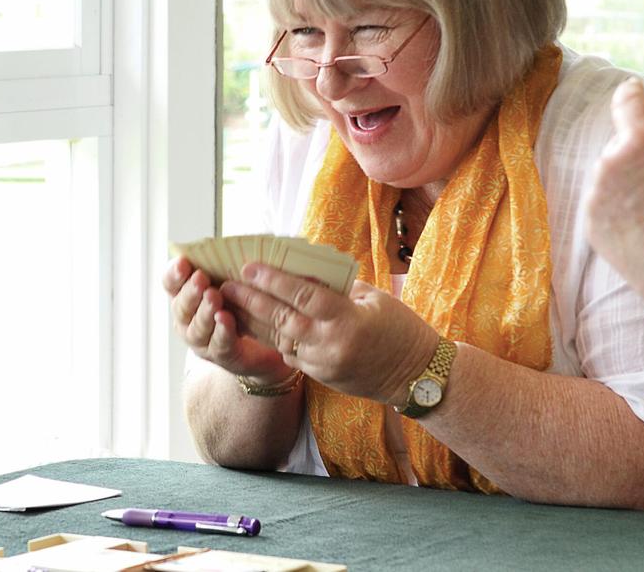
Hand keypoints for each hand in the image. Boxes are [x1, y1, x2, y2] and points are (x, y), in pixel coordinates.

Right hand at [163, 257, 294, 385]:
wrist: (265, 339)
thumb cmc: (243, 301)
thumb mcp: (235, 278)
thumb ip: (227, 263)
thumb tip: (237, 242)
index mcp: (186, 294)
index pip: (171, 283)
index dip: (174, 273)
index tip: (184, 262)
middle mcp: (187, 318)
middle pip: (181, 306)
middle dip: (191, 291)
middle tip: (201, 279)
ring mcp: (201, 339)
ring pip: (197, 327)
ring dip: (205, 311)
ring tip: (214, 298)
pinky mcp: (219, 354)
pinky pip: (218, 343)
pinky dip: (221, 331)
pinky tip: (226, 319)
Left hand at [219, 263, 435, 405]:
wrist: (417, 375)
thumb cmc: (401, 328)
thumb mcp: (375, 298)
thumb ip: (340, 287)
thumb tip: (307, 272)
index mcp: (347, 318)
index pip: (301, 295)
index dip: (272, 279)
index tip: (249, 266)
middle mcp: (330, 343)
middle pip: (281, 318)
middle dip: (250, 300)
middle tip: (226, 284)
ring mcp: (323, 363)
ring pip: (280, 338)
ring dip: (255, 321)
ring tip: (233, 303)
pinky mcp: (321, 377)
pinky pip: (291, 355)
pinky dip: (275, 337)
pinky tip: (260, 324)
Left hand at [584, 80, 643, 305]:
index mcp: (641, 141)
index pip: (627, 100)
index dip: (635, 94)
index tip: (637, 94)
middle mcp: (610, 163)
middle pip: (620, 144)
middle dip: (637, 151)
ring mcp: (596, 196)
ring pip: (610, 175)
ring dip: (626, 181)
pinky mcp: (591, 225)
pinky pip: (604, 204)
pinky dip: (619, 208)